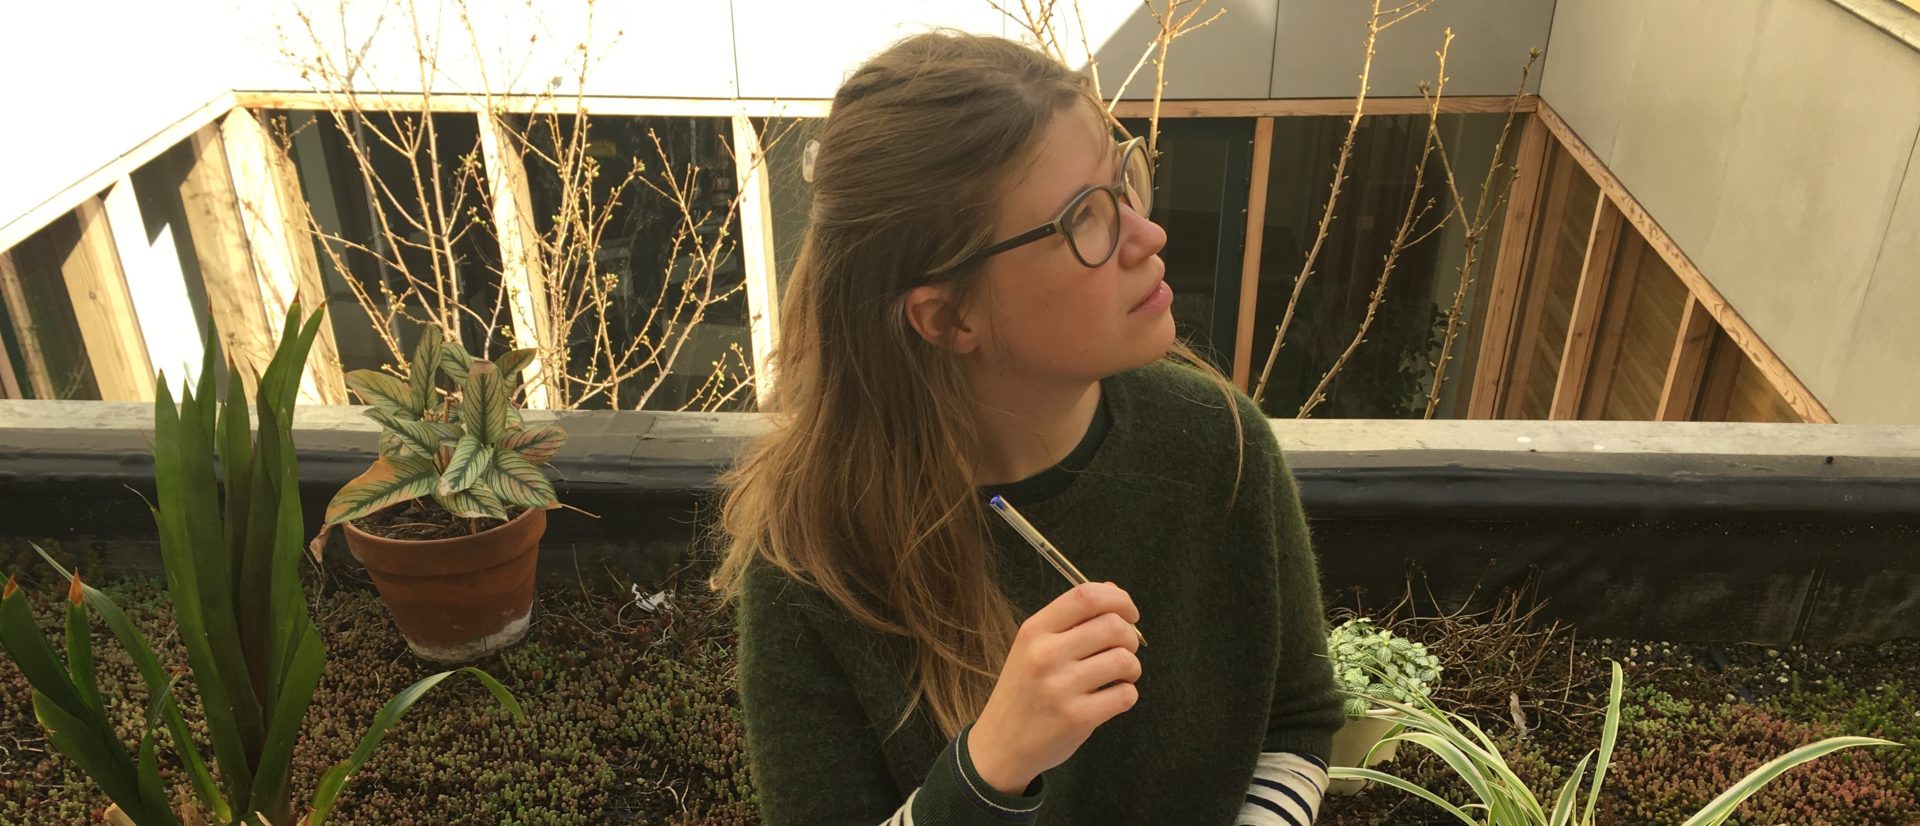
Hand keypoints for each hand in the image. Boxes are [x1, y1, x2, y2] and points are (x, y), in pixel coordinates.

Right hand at [966, 581, 1142, 794]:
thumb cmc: (1024, 691)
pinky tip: (1112, 697)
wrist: (1000, 744)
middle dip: (1130, 637)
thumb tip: (1115, 594)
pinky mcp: (1077, 717)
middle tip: (1123, 650)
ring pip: (1124, 660)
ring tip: (1119, 676)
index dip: (1119, 599)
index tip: (1129, 613)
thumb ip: (1070, 621)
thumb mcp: (1032, 647)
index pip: (1086, 595)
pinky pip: (1126, 695)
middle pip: (1112, 626)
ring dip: (1132, 667)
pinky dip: (1127, 694)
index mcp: (1034, 630)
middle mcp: (1045, 654)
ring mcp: (1061, 687)